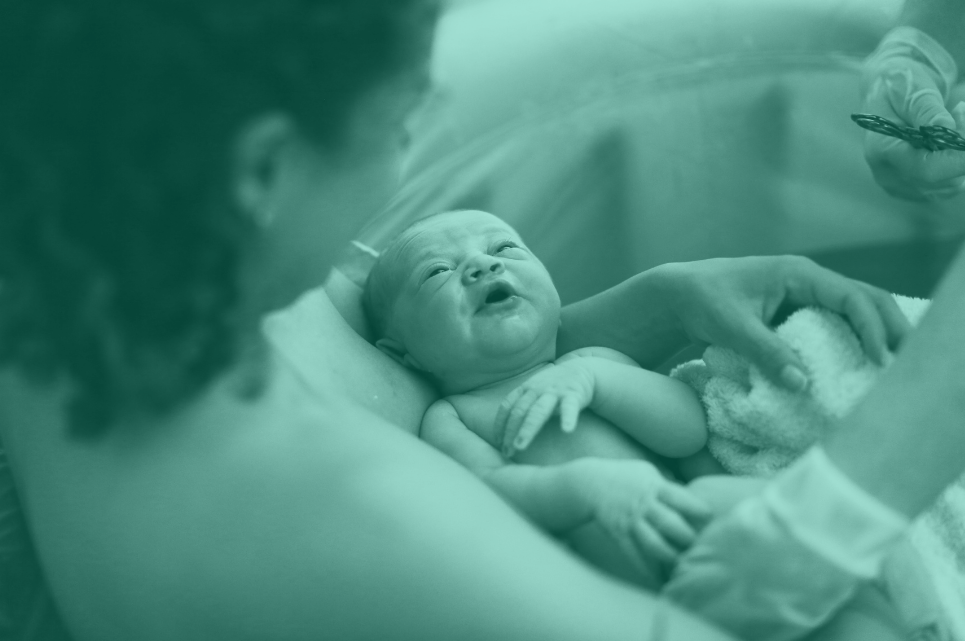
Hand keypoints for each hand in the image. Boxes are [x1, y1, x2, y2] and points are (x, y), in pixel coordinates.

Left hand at [496, 361, 593, 456]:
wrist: (581, 370)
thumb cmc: (554, 386)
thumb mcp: (534, 390)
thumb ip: (522, 405)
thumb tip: (504, 431)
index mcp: (526, 389)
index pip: (507, 406)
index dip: (500, 424)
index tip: (497, 442)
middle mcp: (537, 389)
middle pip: (519, 411)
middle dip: (510, 432)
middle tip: (506, 452)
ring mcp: (554, 392)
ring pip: (538, 411)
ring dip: (527, 429)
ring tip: (520, 446)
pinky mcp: (573, 395)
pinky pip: (569, 407)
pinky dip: (568, 418)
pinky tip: (566, 430)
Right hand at [580, 459, 711, 580]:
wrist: (591, 483)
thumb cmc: (625, 475)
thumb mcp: (648, 472)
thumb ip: (668, 486)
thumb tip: (695, 497)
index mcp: (653, 486)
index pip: (678, 496)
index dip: (695, 507)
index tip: (710, 516)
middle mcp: (643, 504)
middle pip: (668, 522)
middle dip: (686, 537)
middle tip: (700, 547)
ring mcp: (631, 520)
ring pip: (652, 542)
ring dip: (668, 556)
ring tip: (681, 565)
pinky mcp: (619, 534)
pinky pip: (634, 554)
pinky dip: (647, 569)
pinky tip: (659, 579)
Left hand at [662, 256, 910, 389]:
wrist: (678, 296)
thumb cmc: (702, 302)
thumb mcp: (731, 326)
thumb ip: (766, 352)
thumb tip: (802, 383)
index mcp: (797, 274)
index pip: (850, 296)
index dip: (871, 326)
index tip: (879, 358)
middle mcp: (807, 281)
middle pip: (864, 298)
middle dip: (889, 327)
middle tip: (906, 362)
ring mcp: (803, 296)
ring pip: (853, 311)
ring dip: (875, 335)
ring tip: (894, 368)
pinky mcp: (795, 313)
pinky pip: (833, 325)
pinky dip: (851, 342)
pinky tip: (861, 366)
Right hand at [861, 27, 964, 200]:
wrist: (885, 96)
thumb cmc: (898, 88)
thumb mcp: (911, 89)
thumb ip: (927, 109)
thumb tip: (947, 128)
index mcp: (881, 149)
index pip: (924, 169)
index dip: (956, 161)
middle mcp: (888, 174)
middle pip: (941, 179)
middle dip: (961, 149)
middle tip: (961, 112)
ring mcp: (900, 186)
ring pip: (950, 184)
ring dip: (960, 155)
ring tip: (956, 119)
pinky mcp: (914, 189)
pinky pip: (949, 185)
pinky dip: (957, 163)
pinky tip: (951, 140)